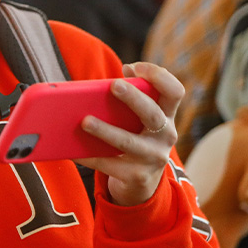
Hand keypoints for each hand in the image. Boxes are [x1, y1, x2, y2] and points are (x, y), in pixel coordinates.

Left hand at [77, 62, 182, 206]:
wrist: (141, 181)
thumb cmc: (135, 137)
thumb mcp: (139, 119)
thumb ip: (130, 98)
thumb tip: (101, 84)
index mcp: (167, 116)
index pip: (174, 91)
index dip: (159, 76)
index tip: (133, 66)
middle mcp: (165, 136)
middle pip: (153, 114)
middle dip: (134, 98)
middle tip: (113, 85)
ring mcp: (152, 158)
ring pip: (128, 142)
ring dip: (105, 130)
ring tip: (84, 120)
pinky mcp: (136, 176)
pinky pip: (108, 165)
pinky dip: (89, 156)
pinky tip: (72, 150)